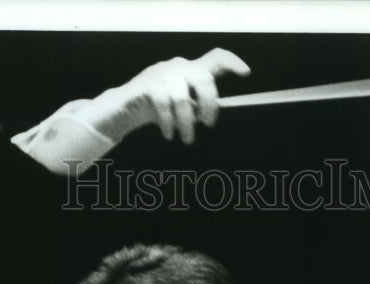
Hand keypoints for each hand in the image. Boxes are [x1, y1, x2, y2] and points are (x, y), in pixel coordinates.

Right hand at [92, 47, 250, 144]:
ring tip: (186, 138)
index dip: (231, 63)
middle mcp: (178, 66)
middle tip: (209, 124)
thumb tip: (211, 113)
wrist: (123, 109)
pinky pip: (163, 103)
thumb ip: (198, 106)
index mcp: (190, 70)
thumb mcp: (181, 107)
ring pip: (183, 96)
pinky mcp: (146, 83)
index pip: (215, 58)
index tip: (245, 74)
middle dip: (209, 104)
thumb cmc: (156, 109)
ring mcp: (161, 73)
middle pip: (203, 78)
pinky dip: (168, 122)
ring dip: (186, 122)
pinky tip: (169, 134)